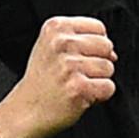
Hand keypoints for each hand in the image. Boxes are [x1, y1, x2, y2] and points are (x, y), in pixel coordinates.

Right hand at [0, 17, 116, 137]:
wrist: (26, 110)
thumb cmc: (42, 79)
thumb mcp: (51, 46)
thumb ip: (80, 40)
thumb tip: (112, 52)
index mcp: (55, 27)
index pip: (98, 27)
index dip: (95, 44)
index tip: (81, 56)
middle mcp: (61, 43)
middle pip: (106, 46)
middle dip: (98, 61)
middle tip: (78, 73)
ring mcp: (69, 66)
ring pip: (109, 67)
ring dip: (98, 80)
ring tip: (77, 84)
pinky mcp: (78, 87)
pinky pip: (108, 87)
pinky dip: (100, 95)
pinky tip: (81, 95)